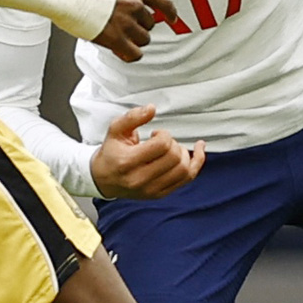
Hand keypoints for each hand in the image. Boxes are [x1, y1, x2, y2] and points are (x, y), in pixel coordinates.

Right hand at [90, 104, 205, 199]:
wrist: (104, 179)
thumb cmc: (112, 152)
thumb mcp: (116, 129)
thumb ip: (133, 117)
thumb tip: (152, 108)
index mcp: (128, 162)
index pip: (162, 145)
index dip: (163, 134)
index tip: (155, 134)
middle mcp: (140, 179)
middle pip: (175, 157)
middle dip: (173, 143)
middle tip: (162, 141)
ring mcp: (152, 190)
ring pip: (184, 170)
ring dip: (184, 153)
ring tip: (173, 148)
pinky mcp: (160, 194)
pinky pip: (187, 179)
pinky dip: (196, 163)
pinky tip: (199, 151)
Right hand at [94, 0, 176, 61]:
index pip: (164, 2)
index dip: (170, 12)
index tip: (172, 18)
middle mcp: (134, 5)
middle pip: (151, 23)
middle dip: (141, 26)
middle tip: (126, 26)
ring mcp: (126, 23)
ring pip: (144, 39)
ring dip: (135, 40)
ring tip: (121, 37)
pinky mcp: (115, 39)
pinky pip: (134, 53)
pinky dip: (131, 54)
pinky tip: (123, 51)